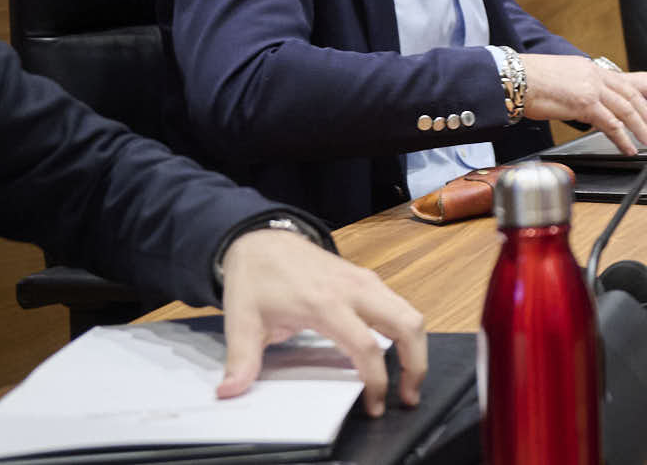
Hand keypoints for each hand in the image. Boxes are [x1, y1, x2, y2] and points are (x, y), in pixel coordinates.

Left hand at [217, 228, 426, 416]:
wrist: (262, 240)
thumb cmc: (255, 280)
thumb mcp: (242, 320)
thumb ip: (242, 359)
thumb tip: (229, 391)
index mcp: (325, 303)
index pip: (365, 346)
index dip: (375, 380)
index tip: (374, 406)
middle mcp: (354, 290)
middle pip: (407, 324)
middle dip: (416, 364)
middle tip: (408, 397)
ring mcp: (365, 281)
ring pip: (411, 313)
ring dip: (417, 347)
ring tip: (409, 380)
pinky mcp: (367, 280)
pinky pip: (400, 305)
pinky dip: (406, 331)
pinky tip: (393, 352)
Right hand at [516, 54, 646, 153]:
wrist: (515, 79)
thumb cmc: (529, 81)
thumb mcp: (560, 77)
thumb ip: (576, 86)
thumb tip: (579, 100)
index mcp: (589, 69)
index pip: (622, 83)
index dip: (638, 98)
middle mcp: (594, 76)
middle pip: (630, 95)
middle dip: (646, 113)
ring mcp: (591, 89)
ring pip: (626, 110)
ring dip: (639, 127)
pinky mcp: (585, 104)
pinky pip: (611, 124)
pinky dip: (623, 138)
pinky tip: (628, 147)